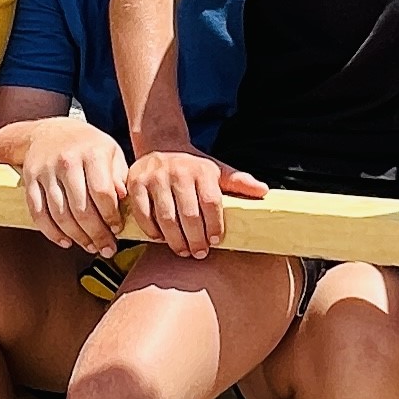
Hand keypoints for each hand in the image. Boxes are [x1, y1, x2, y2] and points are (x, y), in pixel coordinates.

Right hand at [12, 118, 132, 255]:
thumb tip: (125, 200)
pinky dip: (51, 232)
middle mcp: (67, 162)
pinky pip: (38, 213)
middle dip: (96, 234)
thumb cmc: (86, 146)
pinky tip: (65, 241)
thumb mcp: (110, 152)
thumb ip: (120, 175)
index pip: (102, 193)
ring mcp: (46, 172)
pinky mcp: (30, 181)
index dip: (111, 216)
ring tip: (89, 246)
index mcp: (92, 153)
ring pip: (60, 214)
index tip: (118, 228)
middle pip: (81, 208)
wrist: (49, 132)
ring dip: (76, 237)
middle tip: (107, 248)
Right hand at [121, 144, 264, 258]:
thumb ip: (239, 182)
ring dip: (175, 240)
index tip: (216, 241)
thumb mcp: (217, 170)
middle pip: (189, 215)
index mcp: (202, 170)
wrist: (161, 144)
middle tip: (199, 253)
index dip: (214, 225)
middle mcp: (178, 172)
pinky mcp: (135, 184)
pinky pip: (143, 215)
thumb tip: (263, 191)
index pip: (211, 202)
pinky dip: (152, 232)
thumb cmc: (193, 166)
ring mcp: (155, 178)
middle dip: (196, 239)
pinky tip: (161, 239)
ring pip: (165, 218)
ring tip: (183, 251)